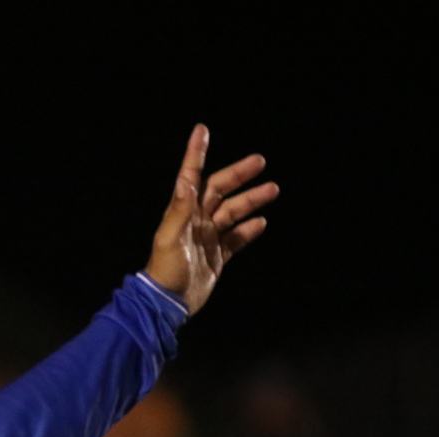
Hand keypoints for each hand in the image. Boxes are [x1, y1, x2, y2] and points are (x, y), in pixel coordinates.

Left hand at [144, 124, 275, 314]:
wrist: (168, 304)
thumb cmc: (165, 270)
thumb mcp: (169, 239)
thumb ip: (179, 210)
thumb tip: (187, 181)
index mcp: (183, 212)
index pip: (191, 176)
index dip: (197, 153)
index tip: (202, 130)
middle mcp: (196, 220)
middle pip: (220, 190)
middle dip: (239, 175)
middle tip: (260, 161)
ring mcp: (208, 238)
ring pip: (233, 213)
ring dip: (251, 201)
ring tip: (273, 189)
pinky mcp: (217, 257)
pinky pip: (236, 239)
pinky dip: (248, 231)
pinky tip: (261, 222)